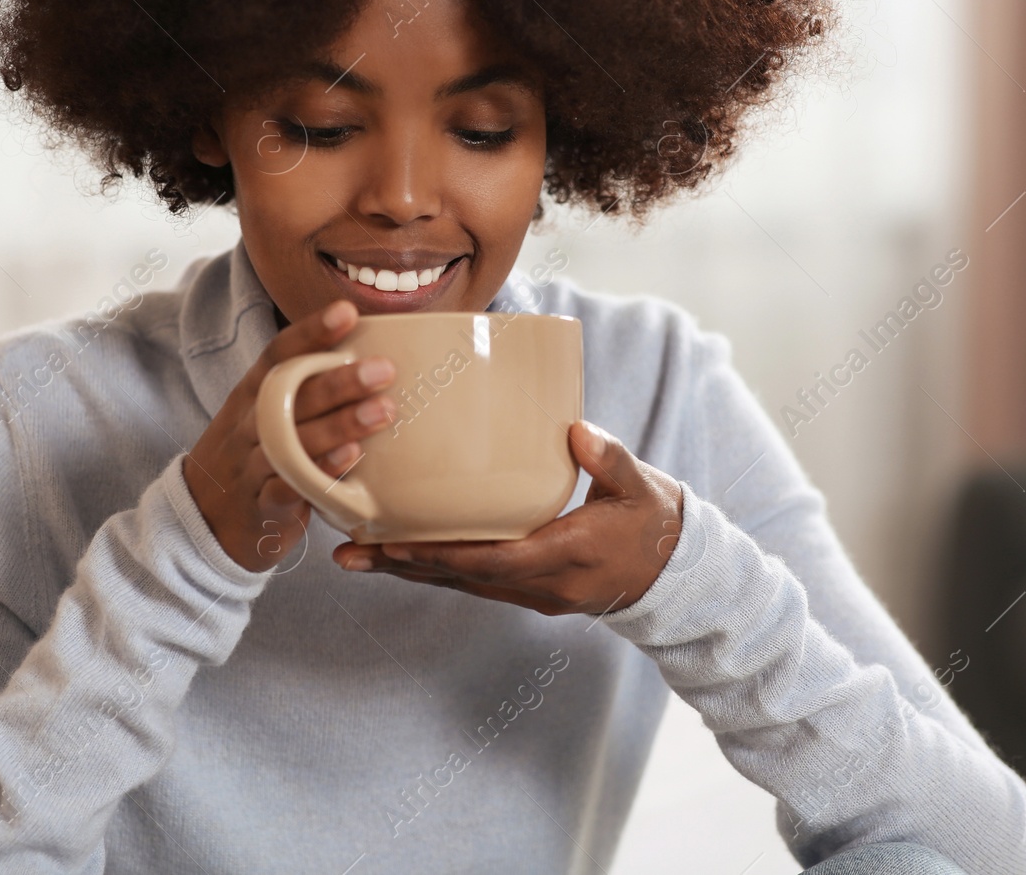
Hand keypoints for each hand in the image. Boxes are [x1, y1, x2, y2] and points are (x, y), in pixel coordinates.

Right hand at [183, 300, 396, 572]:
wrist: (202, 523)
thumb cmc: (252, 458)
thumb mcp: (264, 417)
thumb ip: (304, 390)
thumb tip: (369, 356)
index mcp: (250, 395)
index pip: (277, 354)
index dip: (310, 332)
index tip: (347, 312)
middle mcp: (248, 424)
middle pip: (289, 395)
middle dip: (338, 380)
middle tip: (384, 369)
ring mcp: (251, 465)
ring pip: (290, 439)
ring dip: (339, 423)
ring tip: (383, 410)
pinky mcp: (262, 506)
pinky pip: (288, 486)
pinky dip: (320, 470)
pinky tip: (351, 456)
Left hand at [330, 421, 684, 615]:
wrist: (677, 573)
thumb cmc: (655, 521)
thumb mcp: (641, 485)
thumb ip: (607, 458)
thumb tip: (574, 429)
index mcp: (569, 554)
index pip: (496, 560)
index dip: (443, 554)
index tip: (396, 543)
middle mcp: (546, 584)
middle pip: (462, 579)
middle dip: (403, 566)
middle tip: (347, 552)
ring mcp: (537, 595)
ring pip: (461, 585)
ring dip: (408, 572)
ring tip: (355, 556)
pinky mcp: (532, 593)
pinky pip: (474, 584)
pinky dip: (435, 570)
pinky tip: (401, 557)